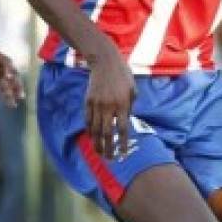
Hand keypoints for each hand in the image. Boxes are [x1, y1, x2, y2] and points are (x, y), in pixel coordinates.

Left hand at [0, 38, 23, 107]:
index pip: (6, 62)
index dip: (8, 69)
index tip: (9, 77)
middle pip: (11, 73)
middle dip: (16, 83)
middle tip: (20, 94)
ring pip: (7, 82)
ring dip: (12, 92)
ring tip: (14, 104)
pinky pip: (1, 87)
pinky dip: (6, 95)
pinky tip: (11, 104)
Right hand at [85, 43, 136, 158]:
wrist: (105, 62)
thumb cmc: (123, 75)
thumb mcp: (133, 90)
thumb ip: (130, 107)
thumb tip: (125, 122)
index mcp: (123, 104)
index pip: (122, 129)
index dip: (122, 143)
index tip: (123, 154)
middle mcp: (109, 106)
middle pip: (107, 133)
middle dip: (108, 148)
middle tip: (110, 159)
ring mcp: (97, 104)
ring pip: (95, 129)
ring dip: (97, 143)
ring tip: (100, 153)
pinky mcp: (88, 101)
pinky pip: (88, 120)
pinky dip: (89, 131)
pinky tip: (92, 138)